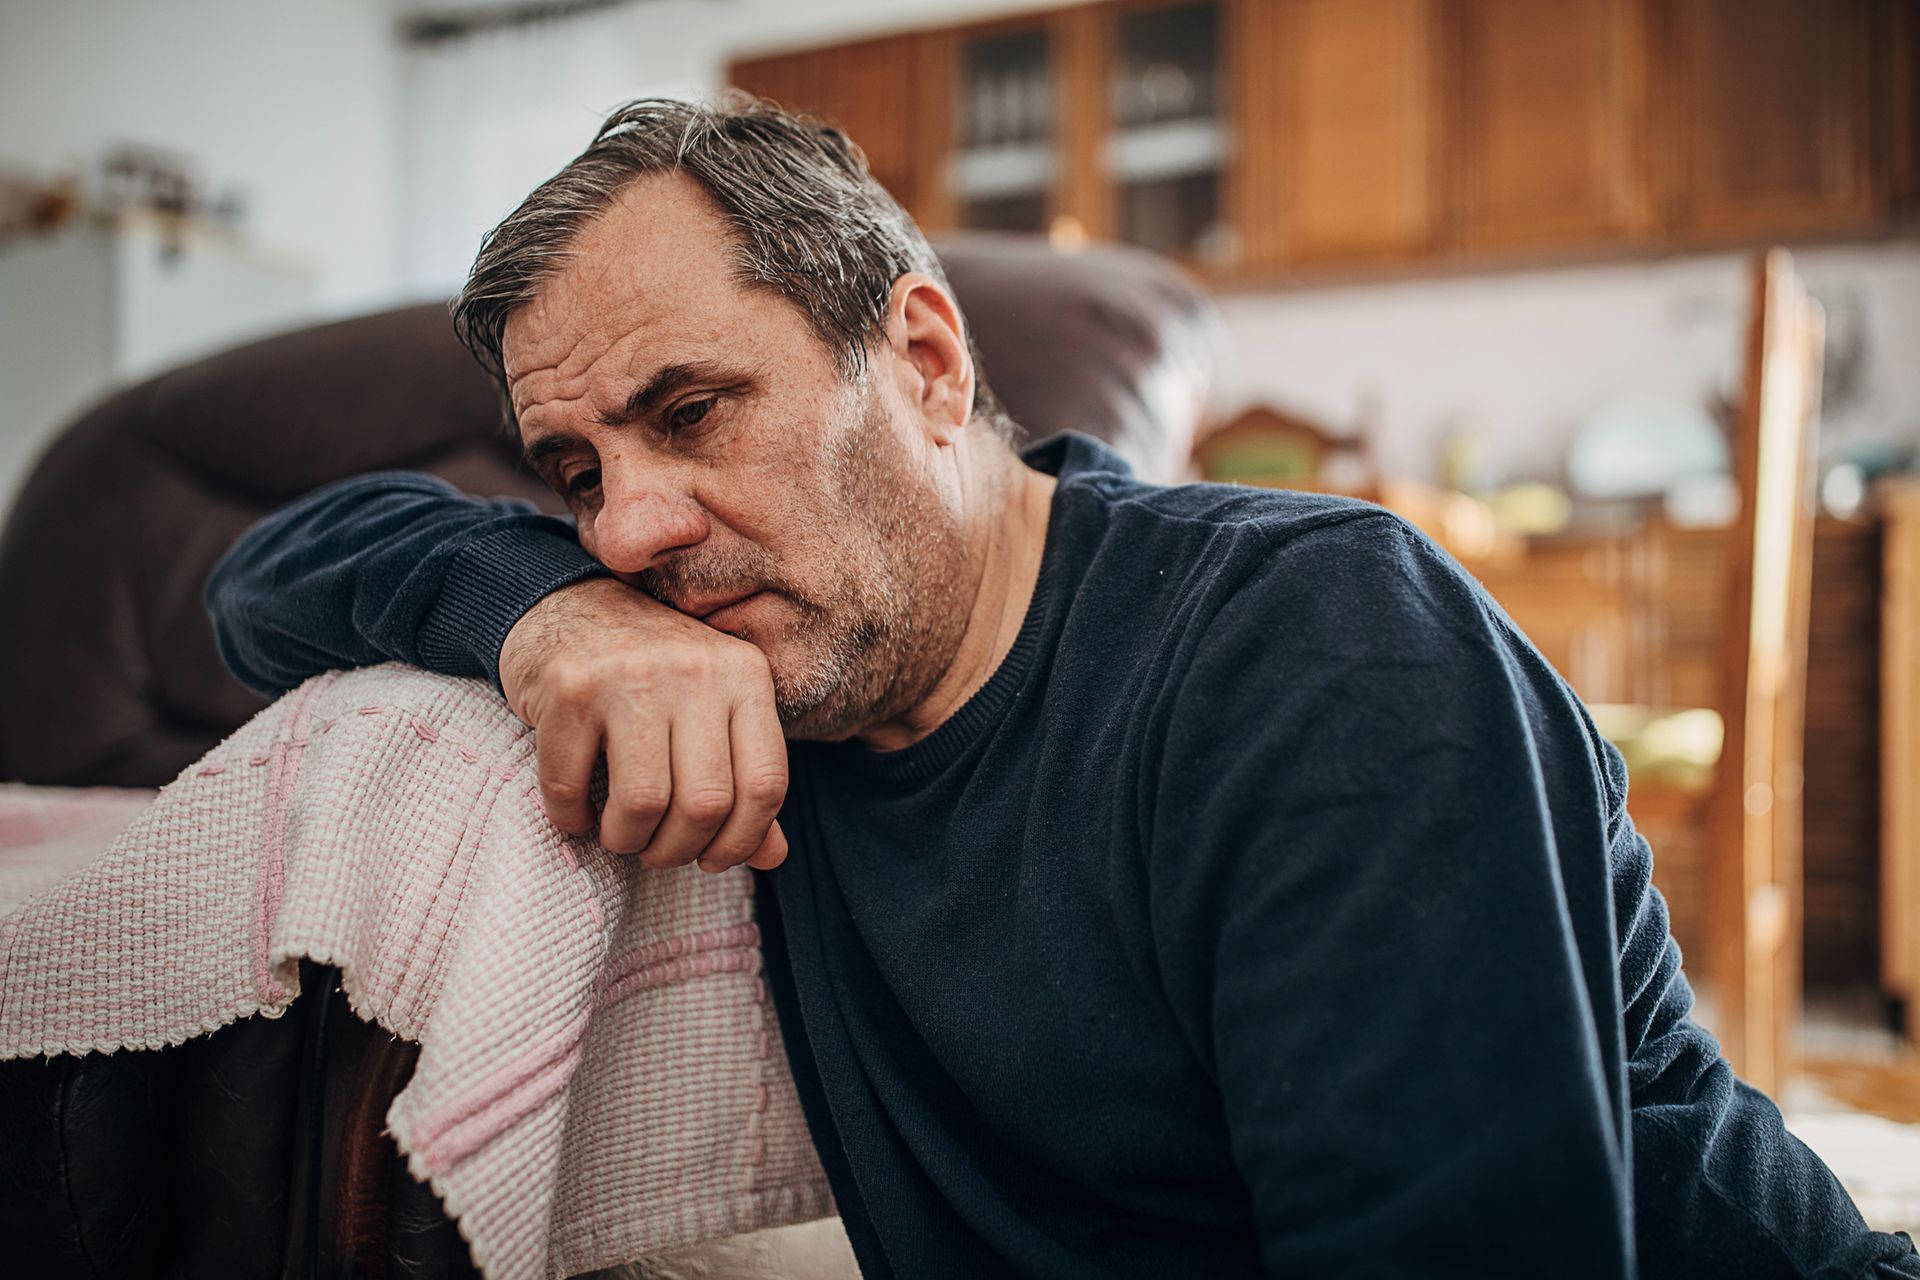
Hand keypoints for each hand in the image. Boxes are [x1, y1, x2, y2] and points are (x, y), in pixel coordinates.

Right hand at [500, 577, 788, 872]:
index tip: (711, 859)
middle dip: (676, 850)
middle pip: (705, 803)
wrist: (566, 604)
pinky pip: (570, 787)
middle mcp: (696, 669)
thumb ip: (744, 781)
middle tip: (655, 851)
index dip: (741, 841)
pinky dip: (571, 819)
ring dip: (625, 840)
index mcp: (746, 674)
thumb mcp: (712, 712)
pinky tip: (575, 815)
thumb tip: (772, 857)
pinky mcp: (570, 686)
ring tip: (618, 835)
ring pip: (643, 802)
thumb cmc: (651, 675)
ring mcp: (631, 674)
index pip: (765, 784)